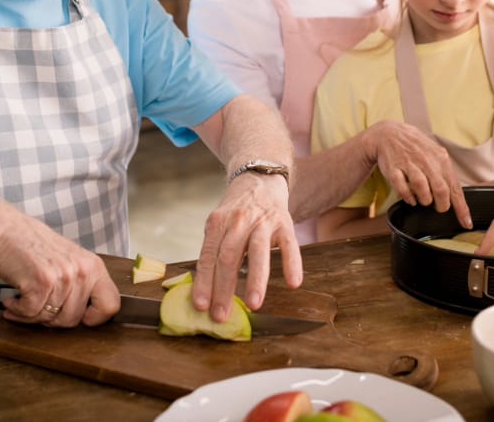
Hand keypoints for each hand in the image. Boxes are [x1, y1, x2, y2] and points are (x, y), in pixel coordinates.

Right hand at [0, 206, 119, 327]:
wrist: (5, 230)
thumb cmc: (33, 246)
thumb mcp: (69, 260)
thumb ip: (80, 284)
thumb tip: (86, 315)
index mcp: (94, 266)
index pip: (111, 304)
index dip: (95, 318)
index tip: (78, 317)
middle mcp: (83, 271)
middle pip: (74, 319)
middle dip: (52, 318)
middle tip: (38, 305)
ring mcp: (64, 277)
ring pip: (51, 319)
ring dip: (32, 314)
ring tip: (24, 298)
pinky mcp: (42, 283)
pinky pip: (31, 314)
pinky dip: (18, 310)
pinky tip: (14, 297)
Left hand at [192, 172, 301, 321]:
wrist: (259, 178)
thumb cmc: (237, 210)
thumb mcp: (219, 223)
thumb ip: (214, 251)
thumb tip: (206, 292)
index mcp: (217, 222)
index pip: (208, 256)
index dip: (204, 282)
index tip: (201, 306)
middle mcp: (238, 220)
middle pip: (229, 256)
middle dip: (224, 288)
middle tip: (221, 316)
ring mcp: (263, 220)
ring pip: (257, 251)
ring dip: (255, 279)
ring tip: (253, 304)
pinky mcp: (284, 222)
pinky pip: (289, 245)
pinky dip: (292, 263)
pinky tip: (293, 282)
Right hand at [365, 120, 471, 228]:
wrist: (389, 133)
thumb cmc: (414, 147)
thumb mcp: (434, 154)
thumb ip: (444, 173)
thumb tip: (456, 196)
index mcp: (440, 158)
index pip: (454, 187)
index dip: (461, 208)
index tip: (466, 223)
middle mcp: (426, 160)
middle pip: (441, 190)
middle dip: (441, 205)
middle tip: (438, 207)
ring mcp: (409, 164)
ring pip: (422, 190)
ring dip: (424, 200)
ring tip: (423, 200)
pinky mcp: (394, 169)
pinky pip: (402, 188)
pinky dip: (408, 197)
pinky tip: (410, 198)